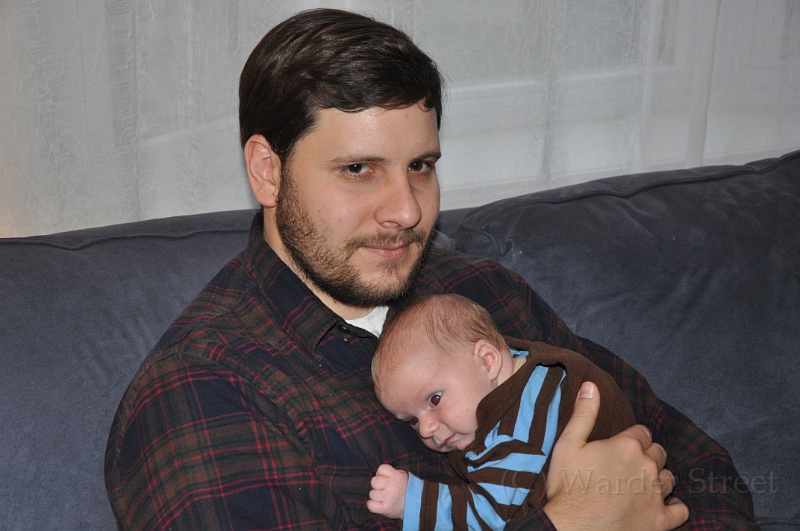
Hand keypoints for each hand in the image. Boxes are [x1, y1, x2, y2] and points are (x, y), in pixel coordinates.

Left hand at [367, 463, 408, 518]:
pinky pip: (370, 505)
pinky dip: (372, 505)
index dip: (380, 473)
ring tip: (384, 498)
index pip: (381, 468)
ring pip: (372, 493)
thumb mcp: (403, 476)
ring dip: (376, 496)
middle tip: (384, 489)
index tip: (384, 478)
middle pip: (374, 481)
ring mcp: (388, 497)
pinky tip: (378, 504)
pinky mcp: (385, 508)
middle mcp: (391, 485)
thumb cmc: (407, 489)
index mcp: (396, 476)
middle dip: (377, 485)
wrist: (416, 505)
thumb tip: (379, 473)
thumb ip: (392, 473)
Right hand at [544, 382, 688, 530]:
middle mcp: (647, 467)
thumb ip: (583, 413)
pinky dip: (674, 506)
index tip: (620, 448)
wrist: (573, 528)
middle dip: (646, 456)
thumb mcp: (568, 445)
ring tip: (642, 484)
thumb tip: (591, 385)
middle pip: (658, 453)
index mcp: (626, 446)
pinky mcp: (659, 520)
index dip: (631, 438)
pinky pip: (680, 509)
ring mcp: (655, 495)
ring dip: (658, 479)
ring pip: (669, 478)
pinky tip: (662, 505)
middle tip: (628, 466)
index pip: (642, 432)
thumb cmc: (567, 488)